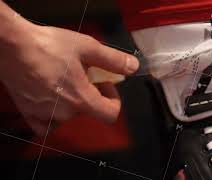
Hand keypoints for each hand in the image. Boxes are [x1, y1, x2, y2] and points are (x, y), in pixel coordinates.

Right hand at [0, 20, 138, 135]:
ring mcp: (45, 115)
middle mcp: (64, 113)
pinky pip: (46, 125)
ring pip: (69, 117)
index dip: (113, 98)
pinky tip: (50, 102)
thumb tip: (133, 67)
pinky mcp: (28, 113)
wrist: (11, 46)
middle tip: (82, 73)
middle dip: (91, 93)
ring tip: (64, 81)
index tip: (105, 83)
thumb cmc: (49, 45)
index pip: (110, 114)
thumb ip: (113, 60)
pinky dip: (52, 117)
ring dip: (73, 103)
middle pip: (89, 111)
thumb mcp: (87, 47)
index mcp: (81, 99)